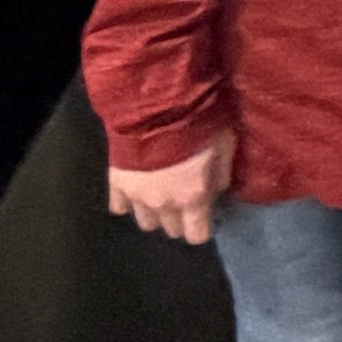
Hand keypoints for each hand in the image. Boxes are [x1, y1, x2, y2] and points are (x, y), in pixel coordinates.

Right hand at [103, 135, 229, 244]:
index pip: (197, 236)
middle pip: (171, 229)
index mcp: (192, 198)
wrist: (156, 105)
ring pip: (146, 222)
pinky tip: (136, 189)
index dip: (201, 227)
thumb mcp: (224, 147)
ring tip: (160, 193)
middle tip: (184, 197)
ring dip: (155, 212)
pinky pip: (119, 207)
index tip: (204, 215)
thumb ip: (221, 176)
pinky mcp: (116, 183)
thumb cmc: (198, 125)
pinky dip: (127, 202)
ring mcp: (136, 196)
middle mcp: (163, 204)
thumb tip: (216, 193)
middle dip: (180, 218)